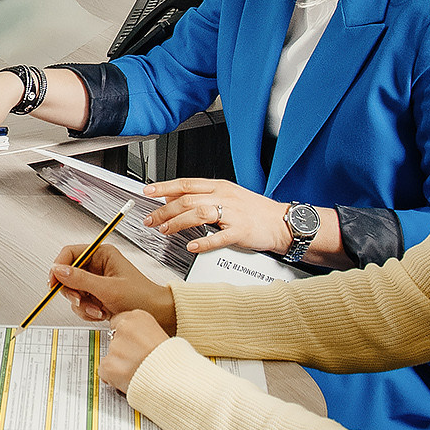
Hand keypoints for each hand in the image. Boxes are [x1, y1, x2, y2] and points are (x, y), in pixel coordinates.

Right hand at [51, 243, 175, 332]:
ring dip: (82, 305)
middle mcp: (97, 266)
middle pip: (68, 275)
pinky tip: (101, 313)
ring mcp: (96, 283)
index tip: (53, 282)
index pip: (70, 253)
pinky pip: (80, 304)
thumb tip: (58, 270)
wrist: (157, 315)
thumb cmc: (142, 296)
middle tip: (79, 300)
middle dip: (73, 292)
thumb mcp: (108, 288)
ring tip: (98, 310)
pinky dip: (87, 311)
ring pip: (73, 292)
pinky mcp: (96, 297)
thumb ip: (80, 279)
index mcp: (102, 255)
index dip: (59, 267)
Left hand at [99, 310, 169, 393]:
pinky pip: (105, 372)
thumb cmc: (173, 360)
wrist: (175, 380)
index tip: (134, 345)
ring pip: (110, 356)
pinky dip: (114, 378)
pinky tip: (129, 379)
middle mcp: (124, 328)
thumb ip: (141, 333)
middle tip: (138, 361)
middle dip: (123, 352)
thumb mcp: (161, 334)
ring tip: (138, 371)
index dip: (127, 337)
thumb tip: (133, 340)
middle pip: (113, 340)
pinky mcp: (109, 365)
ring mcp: (115, 347)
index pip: (119, 322)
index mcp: (138, 317)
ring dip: (119, 365)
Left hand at [142, 178, 288, 254]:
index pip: (186, 183)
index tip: (148, 191)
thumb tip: (174, 197)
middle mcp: (224, 197)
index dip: (165, 187)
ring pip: (199, 214)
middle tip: (151, 220)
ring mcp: (233, 214)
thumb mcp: (227, 196)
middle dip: (165, 210)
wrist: (282, 222)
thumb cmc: (255, 211)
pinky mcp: (240, 231)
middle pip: (188, 200)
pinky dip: (204, 241)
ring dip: (178, 223)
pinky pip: (219, 236)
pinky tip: (192, 245)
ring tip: (165, 230)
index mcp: (219, 187)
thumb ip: (201, 196)